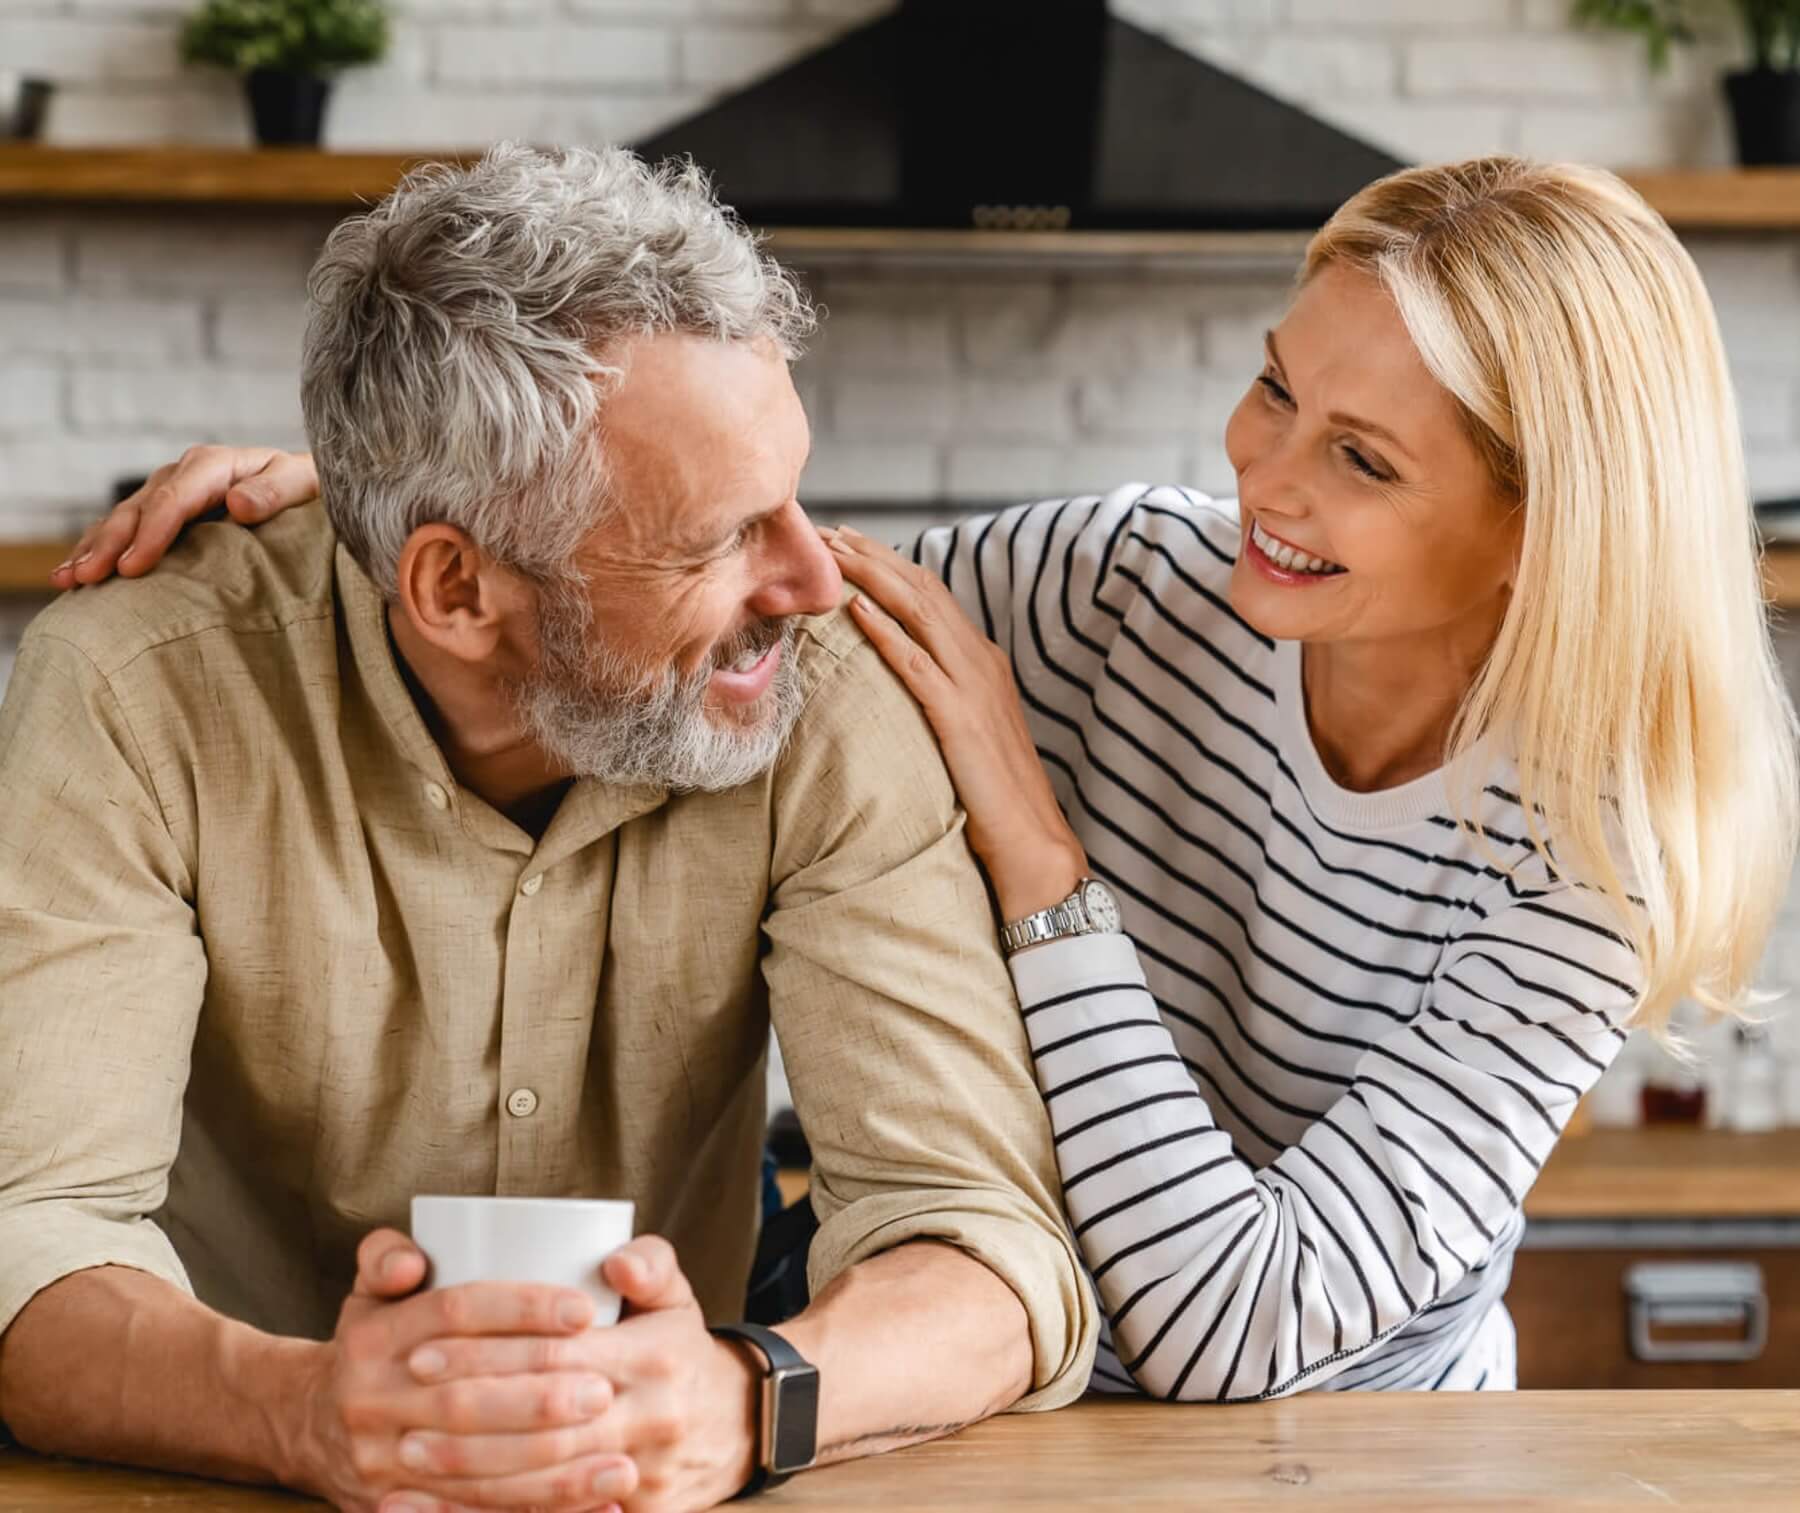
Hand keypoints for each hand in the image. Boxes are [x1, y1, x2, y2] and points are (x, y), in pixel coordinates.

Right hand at [50, 445, 318, 589]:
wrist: (305, 485)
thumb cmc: (308, 488)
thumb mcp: (303, 484)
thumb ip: (276, 491)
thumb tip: (238, 503)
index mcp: (214, 465)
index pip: (175, 499)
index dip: (152, 533)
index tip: (133, 567)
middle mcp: (183, 474)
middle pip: (139, 509)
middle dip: (110, 544)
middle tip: (87, 578)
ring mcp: (167, 491)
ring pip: (122, 519)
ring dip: (93, 548)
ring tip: (67, 579)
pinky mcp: (162, 510)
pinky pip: (124, 529)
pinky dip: (97, 549)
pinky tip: (72, 574)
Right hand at [290, 1228, 629, 1512]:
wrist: (305, 1425)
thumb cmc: (371, 1341)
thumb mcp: (368, 1289)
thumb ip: (387, 1256)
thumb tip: (412, 1262)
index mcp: (374, 1338)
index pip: (455, 1313)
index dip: (521, 1309)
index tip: (585, 1310)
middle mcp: (371, 1401)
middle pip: (467, 1400)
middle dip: (541, 1399)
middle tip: (605, 1391)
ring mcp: (382, 1464)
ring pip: (475, 1472)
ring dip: (553, 1474)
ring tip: (621, 1464)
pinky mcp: (397, 1510)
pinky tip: (595, 1509)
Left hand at [386, 1236, 757, 1512]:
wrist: (737, 1425)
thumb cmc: (681, 1351)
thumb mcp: (676, 1297)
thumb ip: (651, 1262)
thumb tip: (615, 1259)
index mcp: (653, 1356)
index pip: (555, 1355)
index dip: (486, 1353)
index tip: (423, 1349)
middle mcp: (650, 1417)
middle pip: (541, 1422)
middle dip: (466, 1415)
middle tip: (404, 1405)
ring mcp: (645, 1473)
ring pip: (543, 1478)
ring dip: (469, 1470)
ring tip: (408, 1453)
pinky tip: (445, 1510)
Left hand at [824, 526, 1087, 921]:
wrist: (1030, 839)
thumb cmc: (993, 793)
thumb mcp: (967, 729)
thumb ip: (941, 693)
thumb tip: (898, 677)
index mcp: (982, 660)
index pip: (930, 594)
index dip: (887, 563)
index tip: (846, 543)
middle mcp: (980, 660)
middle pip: (920, 589)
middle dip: (872, 554)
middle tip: (826, 530)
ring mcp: (973, 686)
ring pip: (918, 611)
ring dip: (872, 576)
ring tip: (833, 553)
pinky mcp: (960, 718)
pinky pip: (917, 664)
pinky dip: (886, 631)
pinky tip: (855, 610)